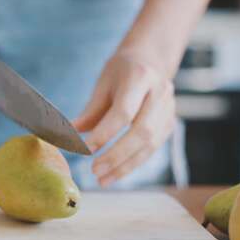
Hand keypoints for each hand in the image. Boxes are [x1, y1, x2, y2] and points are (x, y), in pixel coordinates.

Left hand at [73, 53, 175, 186]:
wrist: (151, 59)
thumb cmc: (121, 72)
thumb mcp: (103, 84)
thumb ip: (90, 112)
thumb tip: (69, 137)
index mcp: (139, 77)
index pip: (123, 112)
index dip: (105, 134)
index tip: (86, 149)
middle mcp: (160, 93)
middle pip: (141, 132)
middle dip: (117, 155)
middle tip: (95, 170)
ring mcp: (169, 109)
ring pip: (150, 144)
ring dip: (125, 166)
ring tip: (103, 179)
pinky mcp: (170, 123)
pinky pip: (152, 148)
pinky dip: (133, 163)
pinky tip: (116, 173)